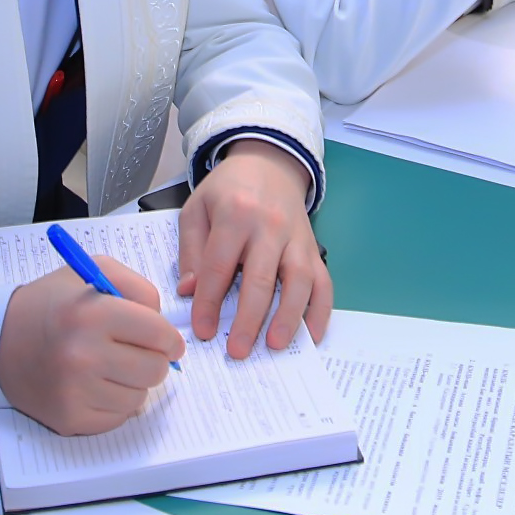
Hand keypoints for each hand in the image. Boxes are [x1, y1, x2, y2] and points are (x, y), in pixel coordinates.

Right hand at [0, 256, 182, 436]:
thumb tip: (167, 329)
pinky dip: (113, 403)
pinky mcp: (68, 419)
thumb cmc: (53, 303)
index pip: (159, 334)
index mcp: (93, 314)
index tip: (168, 342)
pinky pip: (117, 418)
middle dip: (153, 359)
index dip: (169, 338)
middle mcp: (83, 355)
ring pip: (139, 398)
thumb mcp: (94, 272)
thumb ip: (139, 289)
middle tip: (136, 352)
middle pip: (155, 370)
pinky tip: (94, 384)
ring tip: (108, 366)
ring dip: (132, 382)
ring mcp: (75, 391)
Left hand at [178, 139, 330, 360]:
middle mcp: (270, 226)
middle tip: (237, 350)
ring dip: (288, 316)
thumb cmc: (228, 190)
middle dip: (248, 319)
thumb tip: (190, 292)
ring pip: (299, 280)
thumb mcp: (197, 210)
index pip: (219, 265)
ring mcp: (297, 237)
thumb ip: (191, 251)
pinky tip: (311, 336)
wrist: (269, 163)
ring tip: (275, 345)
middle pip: (260, 277)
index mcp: (235, 213)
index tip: (202, 331)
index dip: (209, 302)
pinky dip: (321, 311)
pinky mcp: (315, 248)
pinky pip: (324, 281)